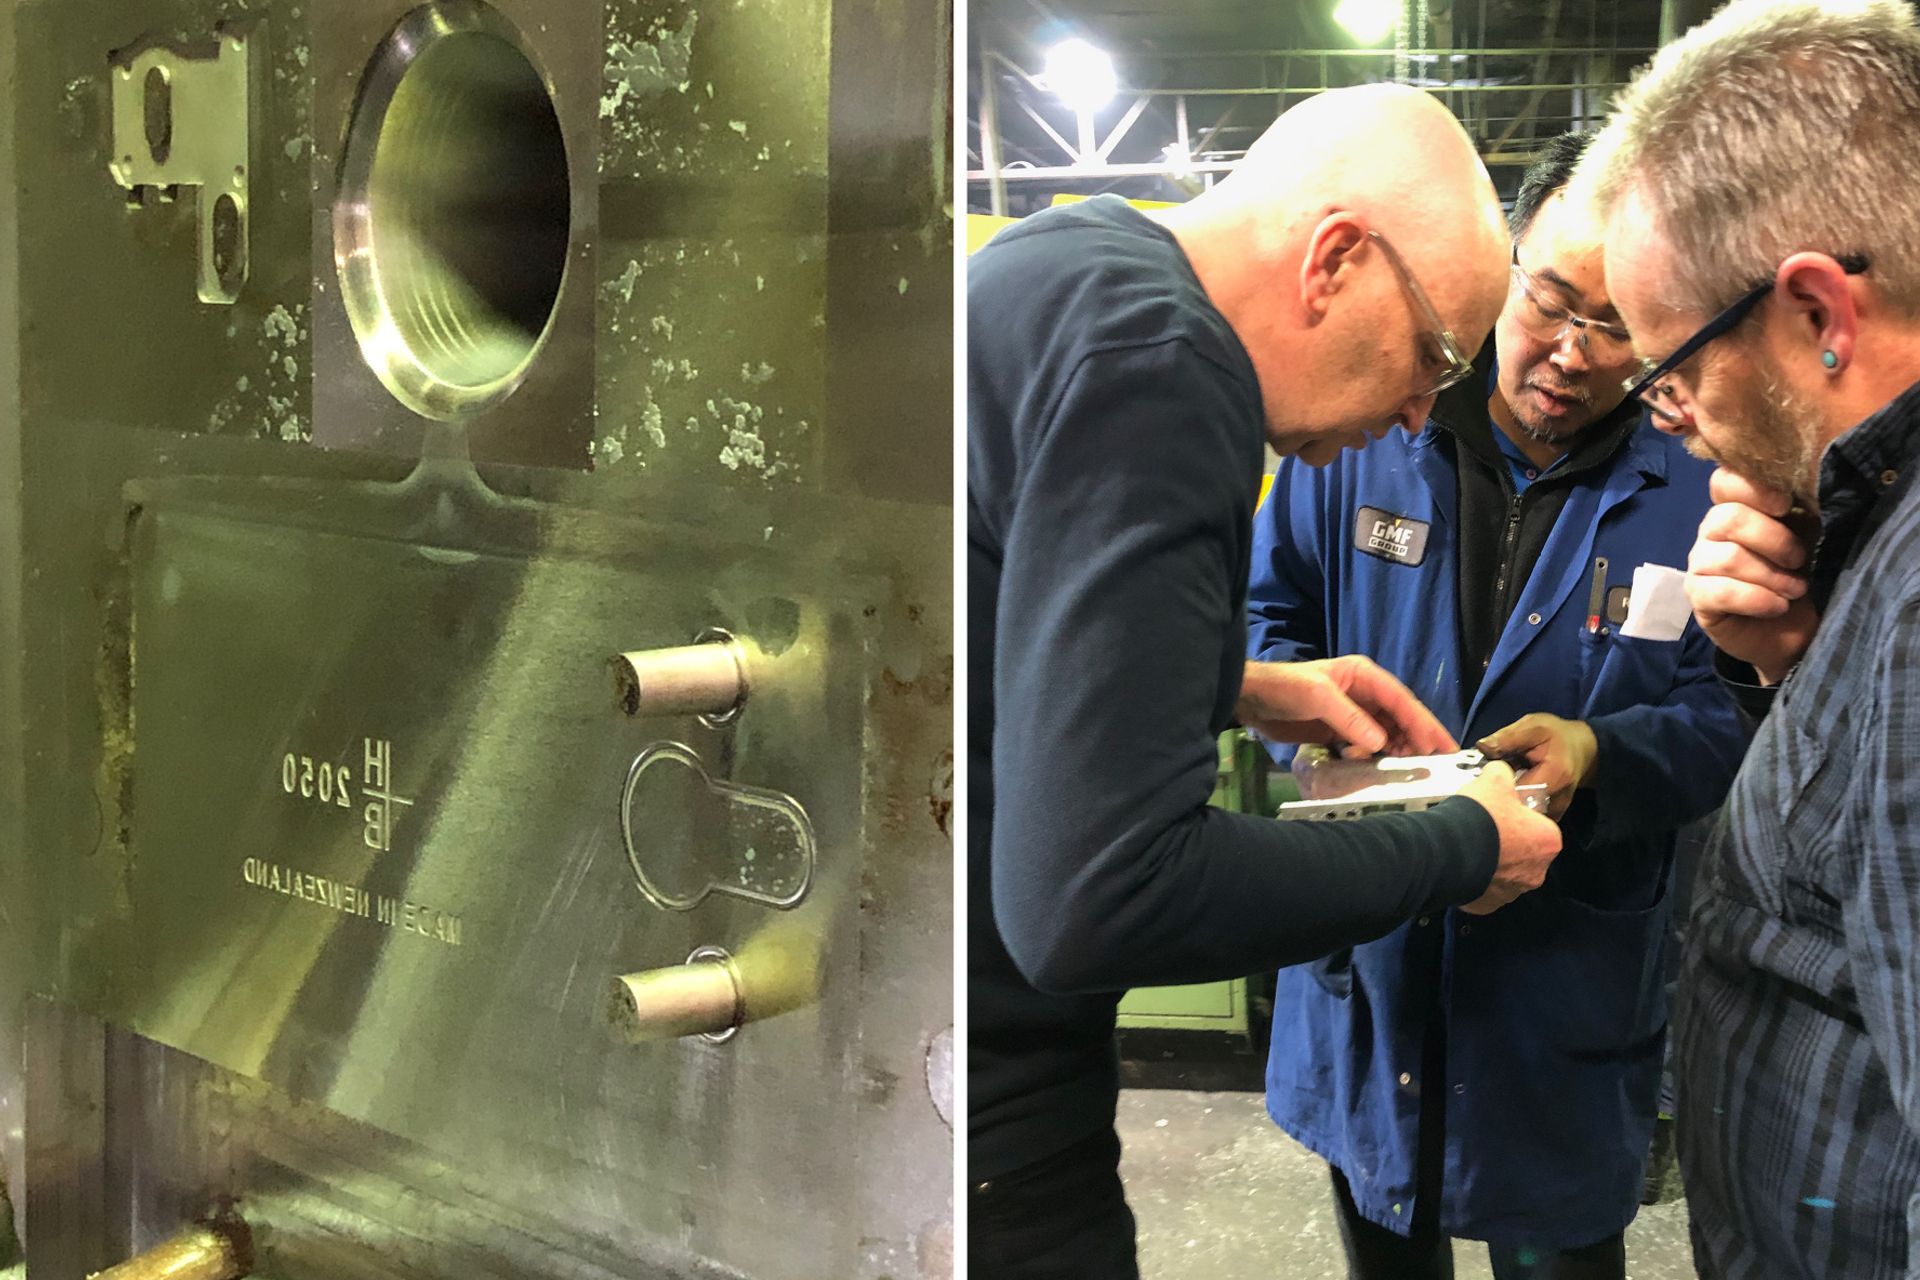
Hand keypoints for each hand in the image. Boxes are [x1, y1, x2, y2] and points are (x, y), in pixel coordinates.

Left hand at [1238, 656, 1457, 756]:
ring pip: (1386, 730)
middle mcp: (1363, 692)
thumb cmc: (1284, 688)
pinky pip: (1368, 742)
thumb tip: (1381, 742)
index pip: (1401, 700)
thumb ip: (1349, 718)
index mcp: (1363, 676)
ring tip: (1411, 766)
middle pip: (1399, 716)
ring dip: (1399, 747)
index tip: (1440, 744)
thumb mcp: (1318, 697)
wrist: (1251, 699)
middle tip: (1436, 762)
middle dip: (1417, 737)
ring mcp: (1353, 712)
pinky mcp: (1340, 729)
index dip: (1422, 722)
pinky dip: (1377, 753)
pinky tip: (1382, 765)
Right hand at [1456, 760, 1562, 914]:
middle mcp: (1538, 871)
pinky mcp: (1489, 905)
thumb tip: (1502, 771)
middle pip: (1525, 852)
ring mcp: (1513, 892)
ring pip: (1505, 873)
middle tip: (1484, 828)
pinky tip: (1461, 864)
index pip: (1540, 825)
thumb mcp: (1495, 779)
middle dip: (1508, 843)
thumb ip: (1504, 773)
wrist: (1448, 851)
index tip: (1501, 811)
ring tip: (1469, 846)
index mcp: (1549, 840)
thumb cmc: (1482, 816)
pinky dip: (1477, 879)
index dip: (1520, 816)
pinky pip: (1485, 889)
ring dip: (1492, 862)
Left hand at [1475, 713, 1596, 820]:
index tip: (1481, 777)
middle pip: (1518, 809)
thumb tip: (1482, 746)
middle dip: (1497, 797)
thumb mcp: (1533, 727)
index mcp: (1555, 775)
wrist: (1580, 749)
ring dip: (1505, 803)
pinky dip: (1514, 808)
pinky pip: (1526, 820)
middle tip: (1483, 783)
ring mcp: (1555, 812)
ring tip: (1498, 786)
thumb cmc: (1555, 735)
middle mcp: (1558, 800)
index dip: (1497, 786)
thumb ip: (1508, 737)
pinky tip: (1508, 793)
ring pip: (1521, 817)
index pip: (1518, 792)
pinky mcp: (1550, 817)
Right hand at [1685, 468, 1819, 683]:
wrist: (1791, 632)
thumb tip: (1807, 491)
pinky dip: (1757, 599)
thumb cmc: (1797, 577)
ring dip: (1771, 576)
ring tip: (1795, 590)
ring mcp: (1700, 565)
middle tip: (1799, 560)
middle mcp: (1712, 533)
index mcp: (1737, 509)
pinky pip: (1721, 592)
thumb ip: (1800, 513)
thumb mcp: (1807, 540)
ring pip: (1727, 557)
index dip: (1751, 488)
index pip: (1724, 482)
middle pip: (1727, 518)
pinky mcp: (1698, 598)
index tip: (1784, 505)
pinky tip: (1776, 607)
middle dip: (1773, 540)